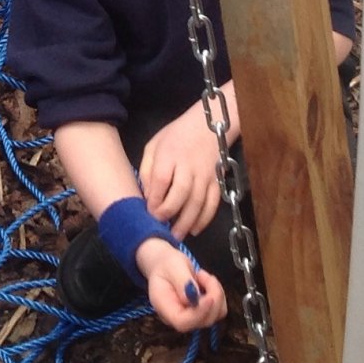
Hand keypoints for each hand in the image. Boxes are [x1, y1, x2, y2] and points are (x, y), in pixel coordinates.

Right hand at [137, 239, 225, 331]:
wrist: (166, 265)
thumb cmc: (166, 265)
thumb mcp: (172, 266)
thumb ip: (181, 281)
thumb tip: (193, 297)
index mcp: (165, 308)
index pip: (182, 322)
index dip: (199, 313)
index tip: (209, 297)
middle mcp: (179, 317)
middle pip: (203, 320)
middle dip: (213, 298)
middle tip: (206, 276)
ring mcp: (192, 317)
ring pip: (215, 315)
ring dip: (216, 293)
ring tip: (202, 276)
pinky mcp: (203, 312)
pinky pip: (219, 309)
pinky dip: (218, 294)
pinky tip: (206, 282)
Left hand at [138, 102, 225, 238]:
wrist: (208, 126)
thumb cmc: (176, 136)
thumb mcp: (153, 146)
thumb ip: (147, 170)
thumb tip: (145, 196)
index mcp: (169, 154)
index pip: (161, 179)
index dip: (155, 199)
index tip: (148, 212)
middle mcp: (189, 165)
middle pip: (181, 193)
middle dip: (170, 213)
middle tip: (160, 227)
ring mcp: (206, 174)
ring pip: (198, 202)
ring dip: (186, 222)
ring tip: (176, 236)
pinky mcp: (218, 182)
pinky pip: (213, 203)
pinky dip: (205, 219)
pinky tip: (194, 229)